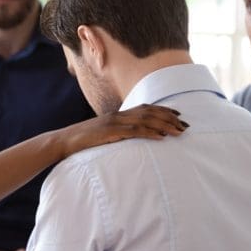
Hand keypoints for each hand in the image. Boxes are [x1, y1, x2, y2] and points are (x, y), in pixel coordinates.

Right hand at [55, 104, 185, 157]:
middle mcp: (118, 115)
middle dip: (169, 117)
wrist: (64, 142)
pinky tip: (161, 136)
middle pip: (149, 112)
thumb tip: (129, 138)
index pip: (144, 108)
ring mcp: (114, 122)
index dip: (163, 110)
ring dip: (165, 125)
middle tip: (185, 124)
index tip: (178, 114)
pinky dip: (150, 132)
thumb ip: (116, 133)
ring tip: (179, 130)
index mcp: (117, 115)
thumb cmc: (83, 141)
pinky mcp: (111, 132)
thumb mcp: (102, 135)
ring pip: (145, 120)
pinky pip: (134, 131)